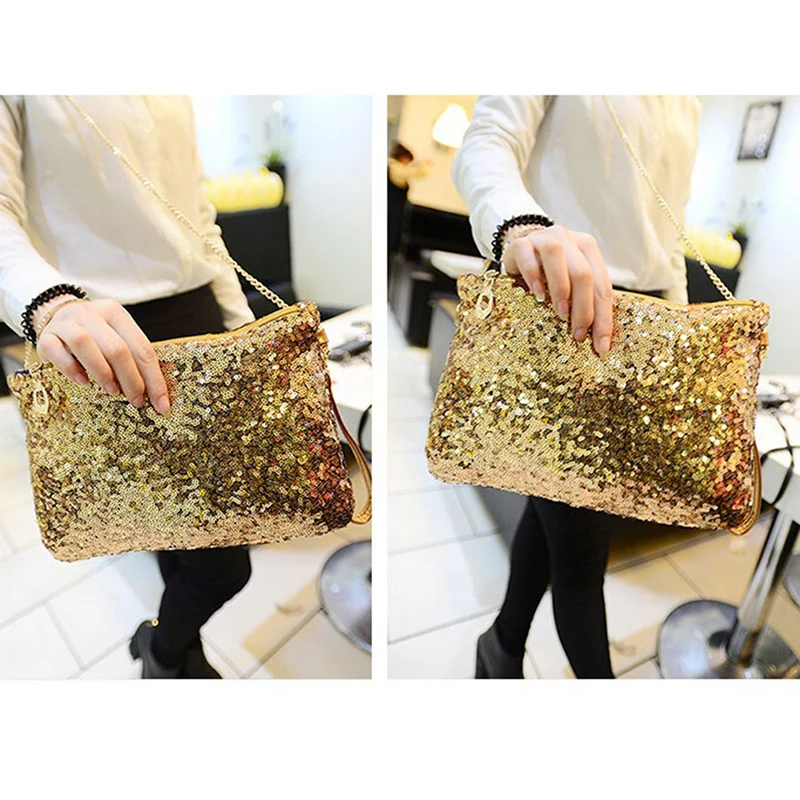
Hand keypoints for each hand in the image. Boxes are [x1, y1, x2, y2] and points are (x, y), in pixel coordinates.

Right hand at [33, 297, 170, 414]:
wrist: (55, 314)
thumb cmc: (95, 334)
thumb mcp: (116, 337)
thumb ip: (132, 358)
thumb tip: (154, 395)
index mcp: (116, 314)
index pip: (142, 348)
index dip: (154, 379)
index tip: (161, 404)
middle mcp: (92, 314)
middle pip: (117, 348)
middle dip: (131, 380)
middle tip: (136, 401)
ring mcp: (66, 323)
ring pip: (85, 344)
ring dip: (102, 372)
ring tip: (112, 391)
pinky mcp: (46, 336)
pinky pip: (56, 351)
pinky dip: (71, 369)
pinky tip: (83, 382)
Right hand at [503, 225, 613, 356]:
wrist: (519, 247)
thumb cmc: (548, 270)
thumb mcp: (570, 280)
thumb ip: (583, 297)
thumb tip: (597, 339)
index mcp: (588, 248)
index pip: (602, 285)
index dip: (604, 317)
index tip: (601, 346)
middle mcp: (569, 239)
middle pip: (583, 274)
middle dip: (584, 309)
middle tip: (577, 335)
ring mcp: (544, 238)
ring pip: (558, 258)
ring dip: (561, 290)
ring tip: (561, 315)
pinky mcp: (520, 244)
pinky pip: (528, 259)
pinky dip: (534, 278)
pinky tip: (537, 295)